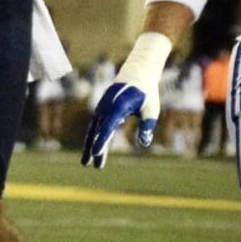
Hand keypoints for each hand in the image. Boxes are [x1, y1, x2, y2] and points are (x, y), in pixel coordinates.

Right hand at [81, 30, 170, 168]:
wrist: (136, 74)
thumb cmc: (147, 92)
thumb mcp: (152, 109)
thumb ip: (148, 125)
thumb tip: (144, 143)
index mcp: (119, 105)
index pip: (108, 126)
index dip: (101, 140)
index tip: (96, 153)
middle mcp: (107, 106)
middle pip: (97, 130)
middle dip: (94, 148)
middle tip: (92, 166)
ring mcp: (102, 107)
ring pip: (94, 129)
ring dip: (91, 145)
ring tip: (89, 163)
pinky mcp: (102, 109)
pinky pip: (97, 126)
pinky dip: (95, 138)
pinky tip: (97, 150)